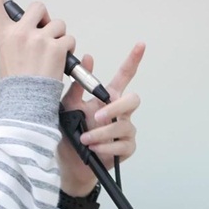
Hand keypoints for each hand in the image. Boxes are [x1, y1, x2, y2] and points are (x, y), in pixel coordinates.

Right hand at [0, 0, 75, 80]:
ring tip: (54, 51)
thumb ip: (14, 38)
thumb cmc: (17, 83)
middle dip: (45, 17)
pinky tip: (62, 58)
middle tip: (46, 30)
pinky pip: (69, 39)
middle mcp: (21, 32)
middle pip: (38, 7)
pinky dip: (69, 48)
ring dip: (59, 35)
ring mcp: (40, 38)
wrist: (27, 100)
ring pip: (58, 24)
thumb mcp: (5, 55)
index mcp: (4, 34)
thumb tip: (28, 28)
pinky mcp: (57, 47)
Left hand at [57, 42, 145, 195]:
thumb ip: (78, 85)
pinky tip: (94, 148)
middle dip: (116, 107)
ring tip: (85, 139)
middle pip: (133, 100)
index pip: (124, 76)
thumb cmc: (68, 132)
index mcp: (107, 98)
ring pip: (124, 125)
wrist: (67, 163)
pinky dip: (106, 146)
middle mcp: (119, 112)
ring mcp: (124, 130)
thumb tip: (87, 58)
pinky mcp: (125, 148)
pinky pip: (123, 144)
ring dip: (102, 132)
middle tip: (97, 116)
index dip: (133, 60)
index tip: (140, 45)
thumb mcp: (68, 106)